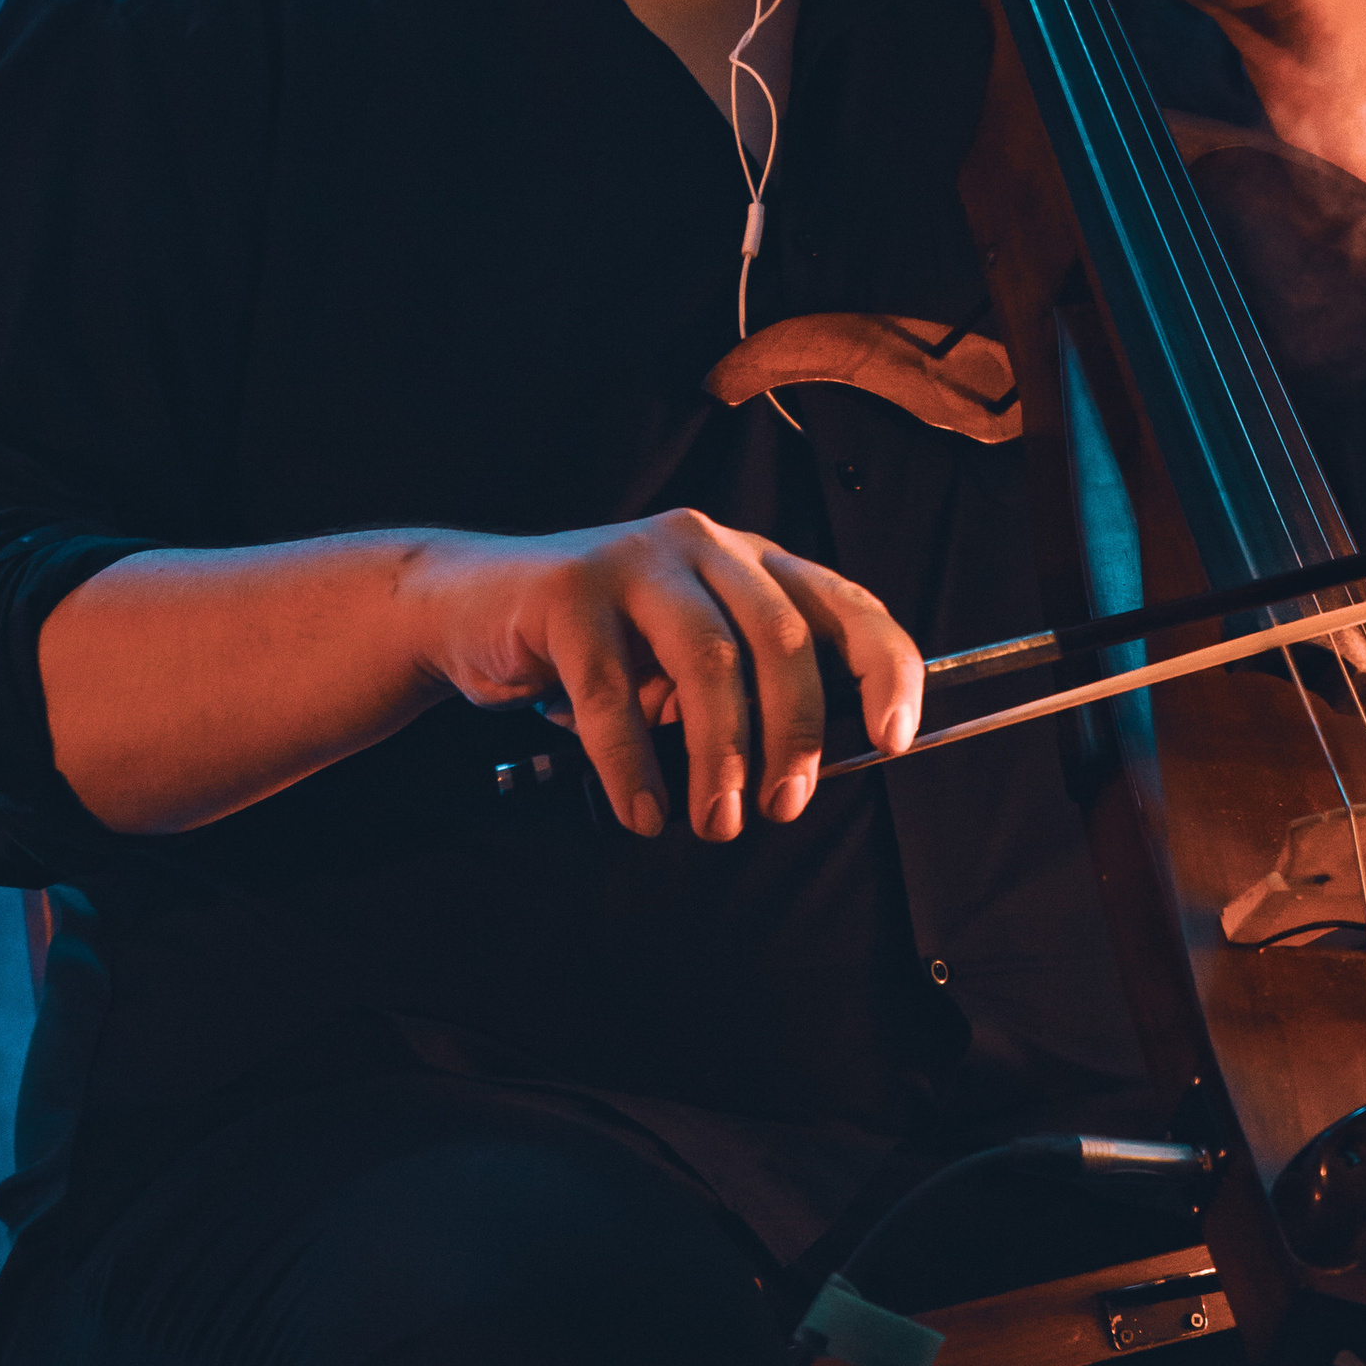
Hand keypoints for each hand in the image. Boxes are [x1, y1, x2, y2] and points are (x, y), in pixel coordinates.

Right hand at [413, 510, 923, 844]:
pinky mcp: (569, 590)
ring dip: (721, 755)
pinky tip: (642, 811)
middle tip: (782, 807)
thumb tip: (804, 771)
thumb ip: (743, 691)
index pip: (845, 603)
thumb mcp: (683, 660)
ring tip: (714, 821)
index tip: (895, 737)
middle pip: (781, 636)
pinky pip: (612, 691)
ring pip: (707, 660)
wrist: (471, 606)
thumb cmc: (597, 646)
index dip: (884, 667)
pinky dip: (632, 765)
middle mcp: (705, 544)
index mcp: (750, 561)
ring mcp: (637, 560)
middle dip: (795, 733)